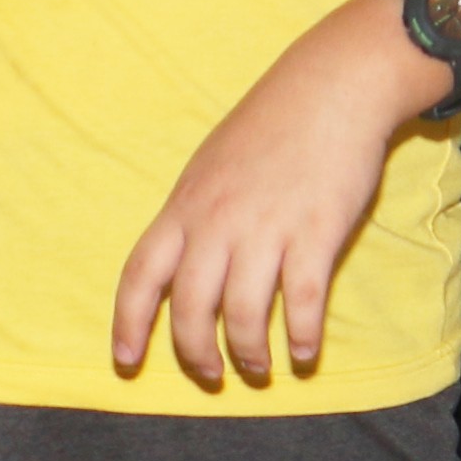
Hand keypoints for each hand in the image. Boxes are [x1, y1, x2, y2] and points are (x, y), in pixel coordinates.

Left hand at [112, 0, 444, 390]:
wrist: (333, 86)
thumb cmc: (272, 124)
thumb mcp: (210, 164)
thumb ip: (194, 214)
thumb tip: (182, 262)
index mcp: (185, 206)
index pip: (140, 277)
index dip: (128, 325)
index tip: (126, 362)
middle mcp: (218, 222)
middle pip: (190, 306)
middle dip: (196, 352)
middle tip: (212, 374)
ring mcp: (268, 227)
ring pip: (244, 311)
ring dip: (248, 351)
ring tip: (258, 367)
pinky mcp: (317, 230)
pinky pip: (303, 298)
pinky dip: (302, 334)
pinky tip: (306, 351)